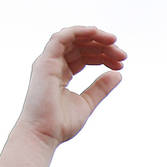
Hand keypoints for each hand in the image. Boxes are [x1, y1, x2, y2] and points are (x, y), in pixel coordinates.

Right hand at [14, 26, 125, 152]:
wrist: (43, 134)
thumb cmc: (61, 123)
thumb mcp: (87, 103)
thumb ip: (101, 88)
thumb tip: (118, 74)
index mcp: (61, 73)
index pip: (84, 56)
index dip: (103, 56)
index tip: (121, 63)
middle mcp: (53, 64)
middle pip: (80, 46)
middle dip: (103, 47)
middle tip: (123, 55)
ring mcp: (47, 62)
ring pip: (72, 39)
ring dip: (94, 38)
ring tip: (115, 43)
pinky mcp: (45, 62)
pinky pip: (61, 38)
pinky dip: (78, 32)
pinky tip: (96, 32)